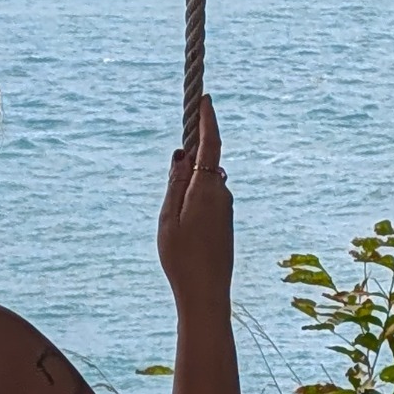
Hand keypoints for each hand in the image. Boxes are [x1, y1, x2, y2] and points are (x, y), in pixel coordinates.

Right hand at [156, 95, 231, 313]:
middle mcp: (221, 195)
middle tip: (170, 186)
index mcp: (206, 189)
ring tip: (172, 223)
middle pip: (204, 164)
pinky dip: (194, 200)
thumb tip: (182, 154)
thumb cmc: (181, 259)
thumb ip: (175, 184)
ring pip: (204, 184)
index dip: (208, 120)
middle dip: (189, 161)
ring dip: (188, 186)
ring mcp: (225, 209)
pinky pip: (207, 199)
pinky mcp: (224, 222)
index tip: (206, 99)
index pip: (210, 145)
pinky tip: (183, 230)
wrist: (206, 295)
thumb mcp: (168, 218)